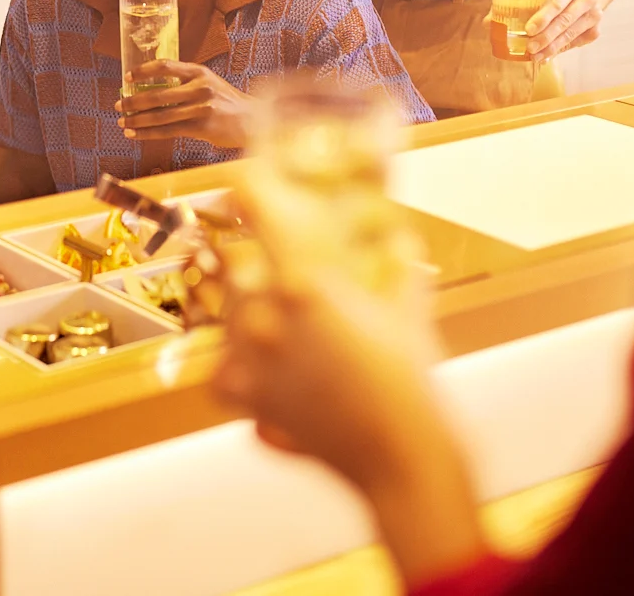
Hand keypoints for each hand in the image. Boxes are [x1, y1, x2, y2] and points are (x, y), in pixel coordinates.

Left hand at [115, 60, 251, 147]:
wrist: (252, 119)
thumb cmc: (226, 101)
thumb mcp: (209, 82)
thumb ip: (185, 82)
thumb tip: (151, 89)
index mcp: (199, 72)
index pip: (165, 66)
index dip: (143, 71)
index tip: (127, 78)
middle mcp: (199, 87)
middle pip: (157, 94)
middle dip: (133, 101)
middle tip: (118, 105)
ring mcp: (201, 108)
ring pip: (160, 115)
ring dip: (137, 120)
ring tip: (123, 122)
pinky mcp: (201, 127)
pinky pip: (168, 131)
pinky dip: (148, 133)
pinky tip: (135, 134)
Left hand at [212, 170, 489, 584]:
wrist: (401, 455)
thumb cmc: (411, 380)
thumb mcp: (409, 308)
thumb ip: (399, 263)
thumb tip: (398, 235)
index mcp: (304, 279)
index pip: (254, 208)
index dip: (246, 186)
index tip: (241, 177)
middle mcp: (265, 313)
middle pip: (238, 265)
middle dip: (257, 266)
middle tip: (281, 275)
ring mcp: (249, 356)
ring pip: (227, 315)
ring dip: (248, 315)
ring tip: (285, 329)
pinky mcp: (245, 397)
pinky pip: (222, 370)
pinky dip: (238, 369)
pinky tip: (264, 369)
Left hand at [519, 0, 602, 59]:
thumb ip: (537, 1)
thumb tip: (513, 20)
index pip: (557, 4)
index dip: (543, 18)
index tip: (528, 30)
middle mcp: (587, 0)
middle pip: (564, 22)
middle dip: (545, 37)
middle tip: (530, 48)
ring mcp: (594, 16)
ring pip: (570, 35)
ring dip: (551, 48)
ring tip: (535, 56)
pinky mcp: (595, 31)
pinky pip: (574, 43)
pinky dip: (559, 50)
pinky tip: (546, 56)